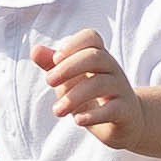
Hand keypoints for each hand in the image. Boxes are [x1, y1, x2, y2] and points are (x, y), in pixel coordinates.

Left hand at [33, 30, 141, 147]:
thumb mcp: (70, 81)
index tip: (55, 59)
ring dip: (74, 96)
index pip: (91, 37)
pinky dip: (94, 115)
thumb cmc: (92, 97)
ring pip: (100, 84)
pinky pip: (112, 109)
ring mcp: (121, 89)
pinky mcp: (125, 112)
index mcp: (99, 57)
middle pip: (95, 57)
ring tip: (57, 111)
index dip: (73, 44)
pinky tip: (78, 120)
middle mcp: (112, 69)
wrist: (126, 123)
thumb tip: (34, 50)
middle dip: (68, 67)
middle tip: (48, 82)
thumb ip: (53, 66)